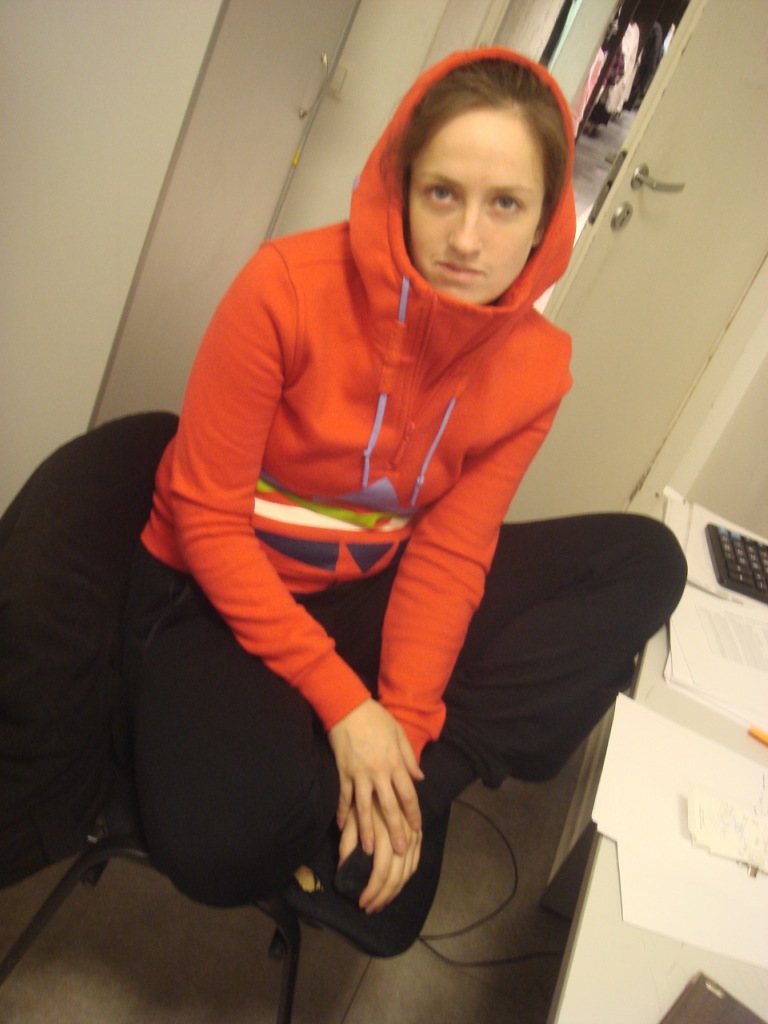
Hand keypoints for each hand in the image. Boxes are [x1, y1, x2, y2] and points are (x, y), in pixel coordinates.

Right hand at [328, 699, 422, 857]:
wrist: (347, 707)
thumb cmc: (376, 718)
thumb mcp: (399, 734)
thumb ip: (409, 757)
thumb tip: (420, 777)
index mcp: (395, 763)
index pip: (408, 794)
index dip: (413, 813)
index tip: (416, 828)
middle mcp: (379, 772)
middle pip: (389, 806)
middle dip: (395, 830)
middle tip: (400, 849)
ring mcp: (359, 774)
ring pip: (364, 808)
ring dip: (368, 830)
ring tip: (369, 850)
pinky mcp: (343, 772)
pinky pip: (344, 797)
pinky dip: (343, 812)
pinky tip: (343, 827)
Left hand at [338, 802, 421, 912]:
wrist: (384, 776)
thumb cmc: (363, 798)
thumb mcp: (351, 820)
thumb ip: (347, 845)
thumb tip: (342, 873)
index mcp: (384, 833)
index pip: (381, 871)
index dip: (372, 890)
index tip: (361, 902)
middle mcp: (403, 837)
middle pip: (396, 876)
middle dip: (382, 896)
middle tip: (370, 908)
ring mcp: (413, 837)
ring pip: (407, 873)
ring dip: (394, 892)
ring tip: (381, 903)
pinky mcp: (418, 835)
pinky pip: (415, 863)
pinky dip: (405, 879)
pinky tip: (395, 887)